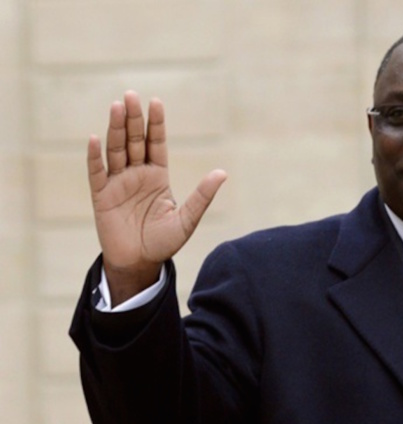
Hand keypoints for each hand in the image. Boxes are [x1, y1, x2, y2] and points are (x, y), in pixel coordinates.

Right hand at [87, 91, 226, 304]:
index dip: (156, 124)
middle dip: (133, 119)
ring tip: (117, 106)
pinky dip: (95, 156)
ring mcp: (118, 183)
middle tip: (131, 95)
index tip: (156, 102)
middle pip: (134, 141)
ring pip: (116, 150)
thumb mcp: (187, 219)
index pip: (156, 143)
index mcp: (157, 176)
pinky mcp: (101, 196)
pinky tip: (95, 139)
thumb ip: (202, 196)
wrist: (140, 263)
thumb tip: (222, 173)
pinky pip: (97, 173)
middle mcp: (137, 174)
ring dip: (116, 129)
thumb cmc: (165, 242)